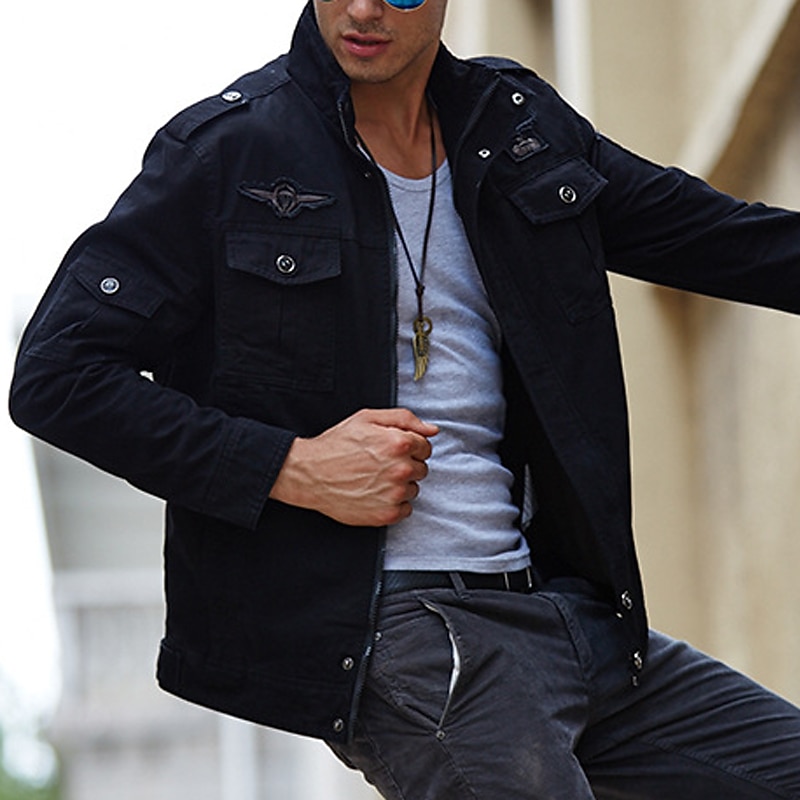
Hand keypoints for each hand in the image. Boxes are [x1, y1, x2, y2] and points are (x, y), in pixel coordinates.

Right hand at [270, 408, 438, 526]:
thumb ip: (405, 419)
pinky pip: (405, 509)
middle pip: (421, 468)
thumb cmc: (336, 445)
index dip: (410, 446)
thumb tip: (432, 430)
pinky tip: (375, 493)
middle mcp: (400, 469)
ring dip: (400, 485)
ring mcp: (394, 494)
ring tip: (375, 478)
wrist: (310, 474)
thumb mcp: (368, 418)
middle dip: (406, 465)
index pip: (425, 447)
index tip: (394, 450)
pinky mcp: (386, 514)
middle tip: (381, 464)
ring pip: (414, 489)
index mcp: (399, 443)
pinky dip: (394, 503)